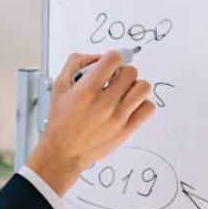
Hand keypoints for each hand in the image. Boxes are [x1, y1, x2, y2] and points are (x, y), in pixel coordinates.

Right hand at [26, 50, 155, 194]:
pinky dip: (142, 104)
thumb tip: (97, 56)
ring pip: (143, 88)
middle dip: (122, 72)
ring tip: (124, 93)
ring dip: (135, 86)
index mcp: (87, 90)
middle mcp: (104, 103)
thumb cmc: (61, 121)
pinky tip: (129, 106)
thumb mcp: (59, 86)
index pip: (114, 58)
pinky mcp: (126, 130)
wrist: (64, 152)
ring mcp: (117, 117)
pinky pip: (148, 108)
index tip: (109, 65)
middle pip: (131, 71)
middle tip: (115, 81)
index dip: (112, 58)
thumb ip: (75, 63)